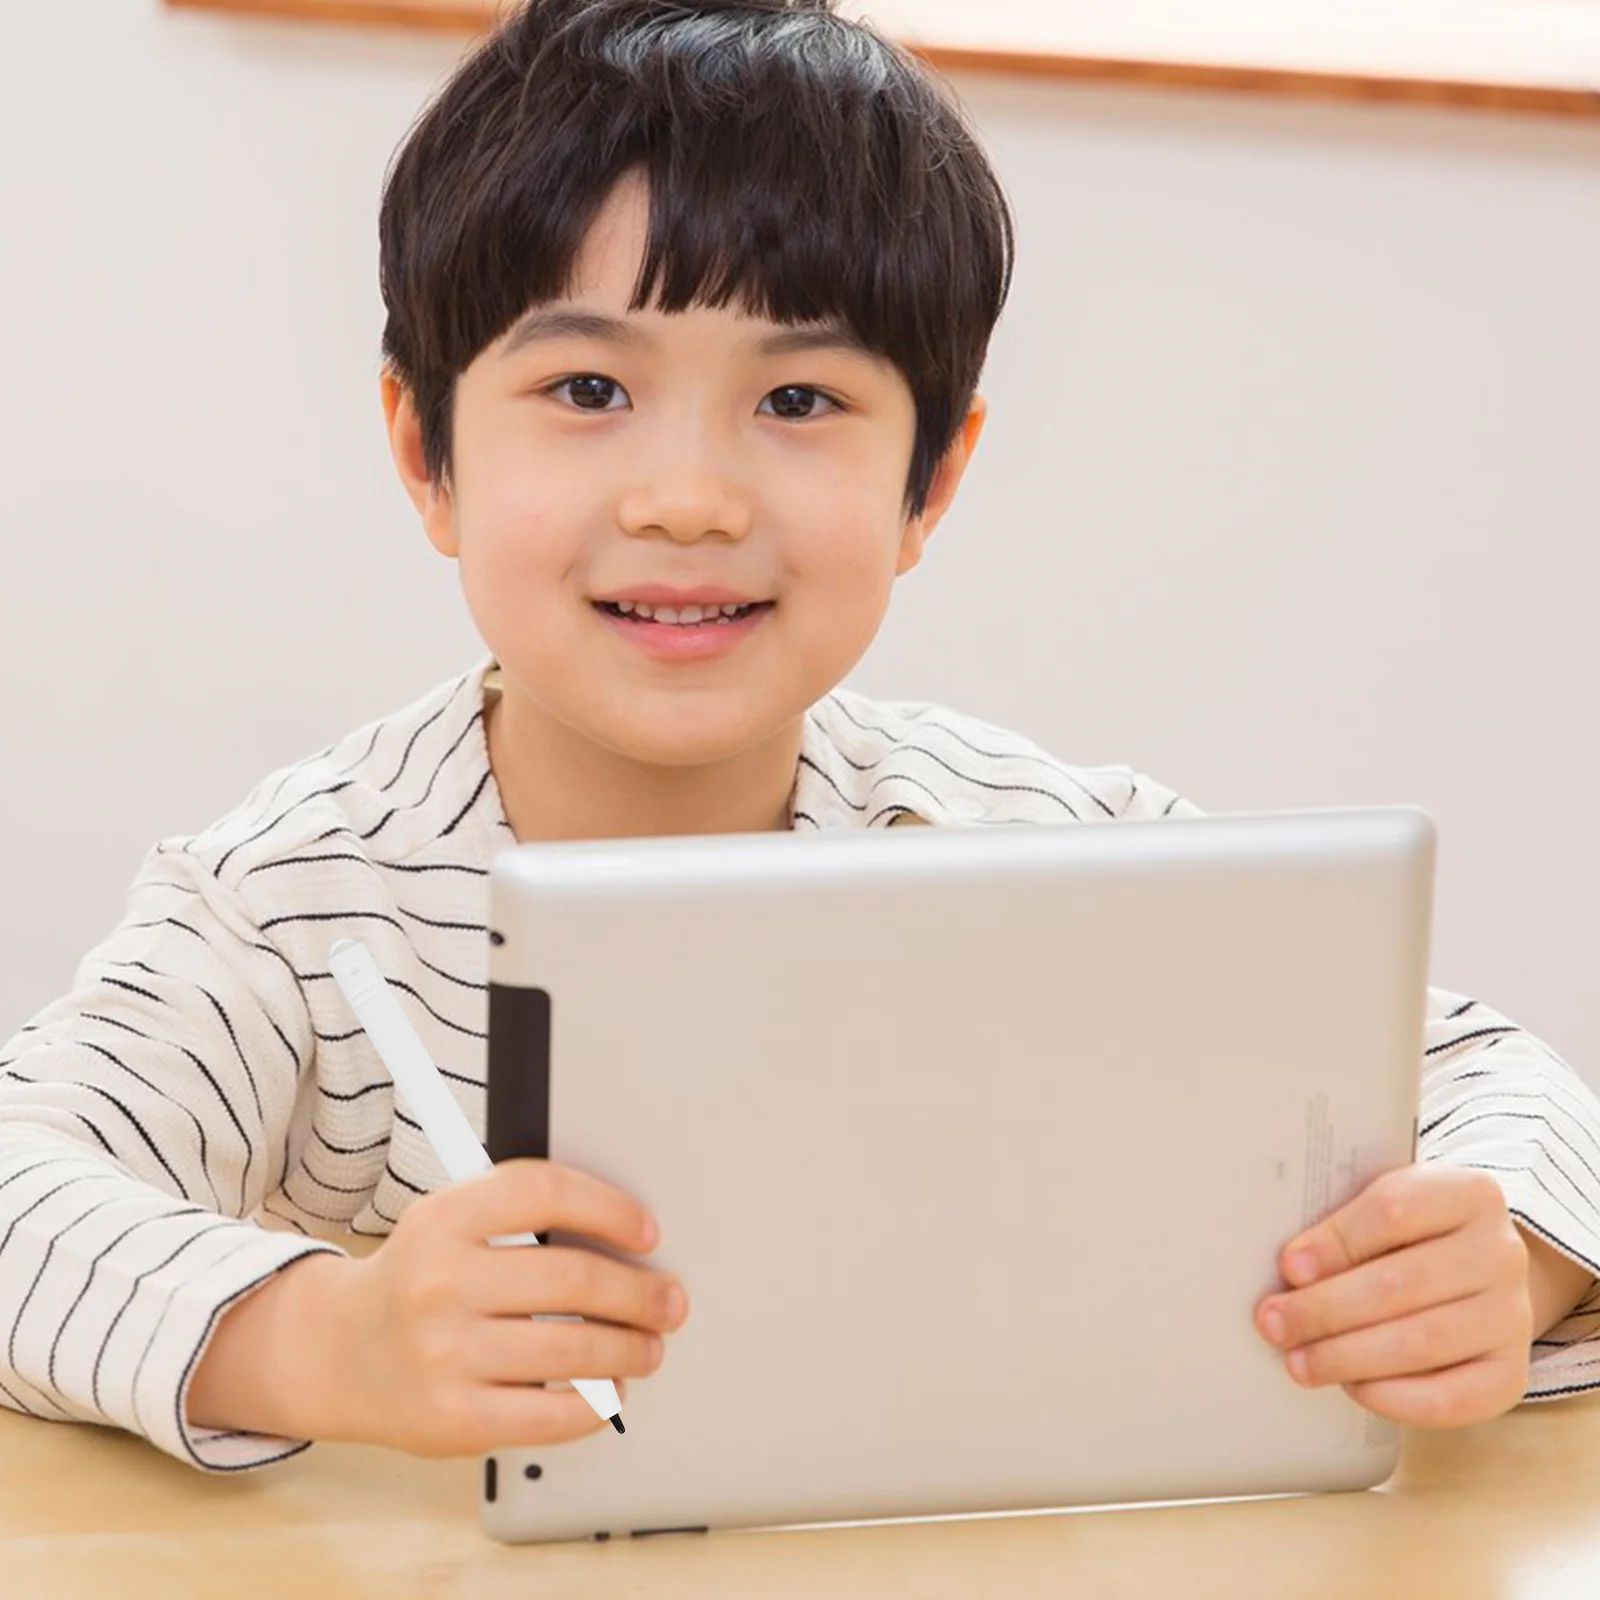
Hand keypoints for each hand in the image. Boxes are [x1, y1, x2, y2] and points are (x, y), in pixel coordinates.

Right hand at [305, 1159, 688, 1455]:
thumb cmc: (418, 1279)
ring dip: (630, 1348)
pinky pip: (552, 1413)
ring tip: (647, 1346)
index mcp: (443, 1218)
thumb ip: (519, 1214)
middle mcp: (439, 1282)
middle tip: (667, 1300)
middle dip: (639, 1292)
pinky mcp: (454, 1419)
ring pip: (574, 1348)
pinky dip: (597, 1402)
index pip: (546, 1192)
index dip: (609, 1208)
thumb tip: (624, 1233)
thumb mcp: (449, 1222)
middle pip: (574, 1278)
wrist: (339, 1352)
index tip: (647, 1231)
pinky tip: (609, 1390)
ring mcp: (444, 1354)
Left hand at [1254, 1165, 1531, 1427]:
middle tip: (1274, 1323)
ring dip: (1346, 1356)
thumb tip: (1290, 1270)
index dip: (1337, 1241)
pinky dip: (1393, 1397)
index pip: (1395, 1210)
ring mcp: (1512, 1315)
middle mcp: (1501, 1252)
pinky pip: (1451, 1398)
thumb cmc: (1410, 1236)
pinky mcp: (1510, 1374)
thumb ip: (1346, 1224)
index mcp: (1469, 1193)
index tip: (1289, 1267)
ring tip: (1299, 1360)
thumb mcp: (1385, 1206)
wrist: (1478, 1275)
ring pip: (1420, 1342)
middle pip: (1401, 1283)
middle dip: (1326, 1309)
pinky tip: (1351, 1387)